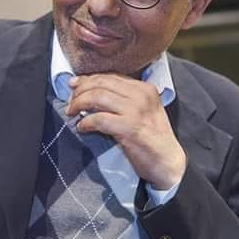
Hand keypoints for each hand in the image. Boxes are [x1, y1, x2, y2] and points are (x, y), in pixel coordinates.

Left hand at [65, 74, 185, 189]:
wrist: (168, 162)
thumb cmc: (152, 138)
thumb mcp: (143, 111)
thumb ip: (123, 100)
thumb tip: (90, 92)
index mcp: (144, 88)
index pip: (109, 76)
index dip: (88, 79)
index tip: (74, 86)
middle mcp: (141, 95)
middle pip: (100, 83)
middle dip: (80, 91)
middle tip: (70, 102)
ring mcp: (136, 111)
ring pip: (97, 96)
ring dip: (79, 103)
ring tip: (71, 113)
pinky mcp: (129, 128)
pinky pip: (98, 119)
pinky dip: (85, 122)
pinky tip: (82, 127)